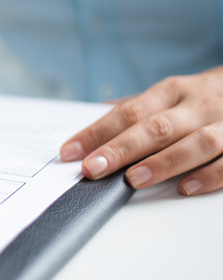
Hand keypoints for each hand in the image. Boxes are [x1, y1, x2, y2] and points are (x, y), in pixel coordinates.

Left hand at [59, 66, 222, 195]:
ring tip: (134, 179)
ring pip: (196, 142)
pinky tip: (185, 187)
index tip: (70, 152)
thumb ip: (135, 110)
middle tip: (92, 168)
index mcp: (172, 92)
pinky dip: (209, 175)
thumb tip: (90, 119)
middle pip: (156, 127)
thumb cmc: (203, 99)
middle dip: (121, 149)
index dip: (97, 132)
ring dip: (163, 162)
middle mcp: (198, 105)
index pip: (128, 112)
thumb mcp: (170, 95)